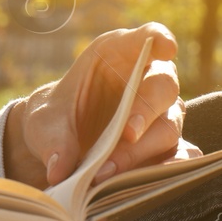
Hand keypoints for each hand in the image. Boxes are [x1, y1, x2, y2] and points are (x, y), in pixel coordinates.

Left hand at [3, 22, 200, 189]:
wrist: (60, 146)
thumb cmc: (55, 119)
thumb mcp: (44, 122)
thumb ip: (52, 139)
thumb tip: (60, 170)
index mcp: (120, 55)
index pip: (148, 38)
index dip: (159, 39)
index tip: (165, 46)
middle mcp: (148, 82)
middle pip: (163, 87)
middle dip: (146, 109)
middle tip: (126, 132)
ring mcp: (160, 116)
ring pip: (168, 127)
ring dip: (142, 150)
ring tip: (108, 171)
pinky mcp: (163, 148)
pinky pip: (178, 157)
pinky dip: (168, 170)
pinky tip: (149, 182)